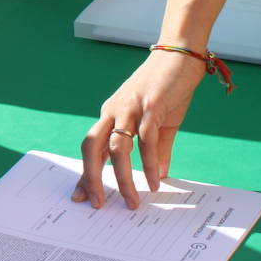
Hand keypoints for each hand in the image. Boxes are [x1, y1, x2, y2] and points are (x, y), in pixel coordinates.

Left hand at [73, 49, 205, 209]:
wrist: (180, 57)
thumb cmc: (168, 88)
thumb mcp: (160, 123)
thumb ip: (158, 150)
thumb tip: (159, 176)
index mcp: (111, 115)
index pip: (92, 148)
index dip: (85, 173)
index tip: (80, 196)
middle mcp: (114, 111)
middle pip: (92, 147)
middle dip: (91, 177)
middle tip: (96, 204)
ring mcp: (131, 108)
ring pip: (118, 147)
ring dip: (123, 177)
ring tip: (132, 201)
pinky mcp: (151, 106)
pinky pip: (145, 140)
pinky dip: (149, 163)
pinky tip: (154, 181)